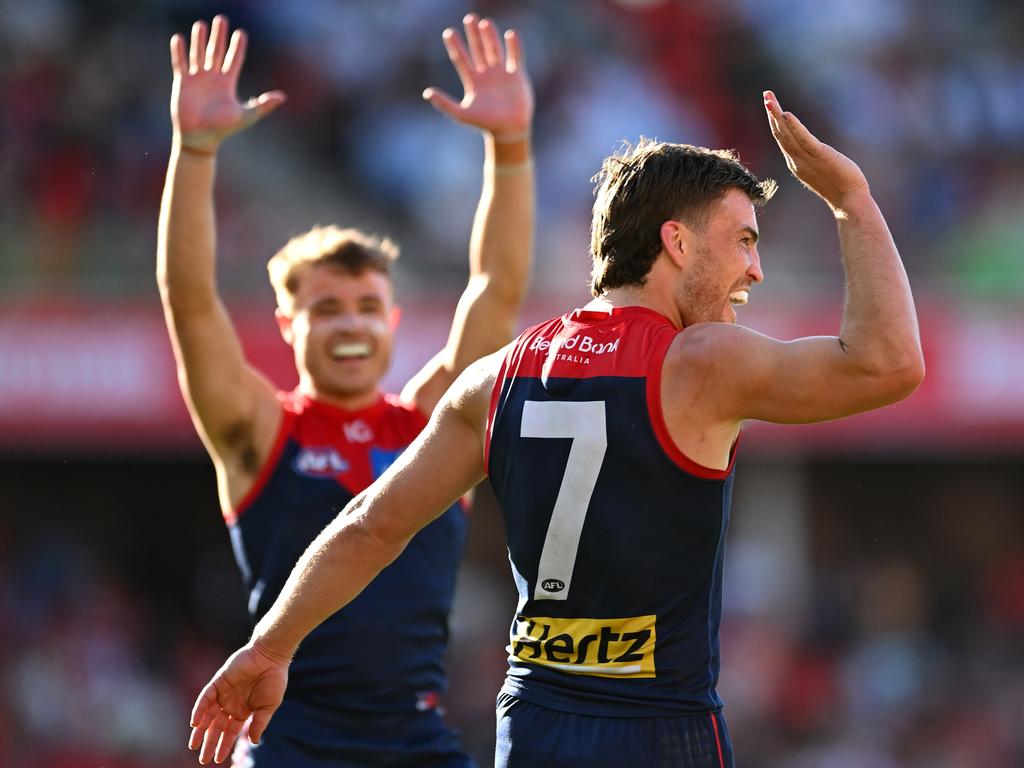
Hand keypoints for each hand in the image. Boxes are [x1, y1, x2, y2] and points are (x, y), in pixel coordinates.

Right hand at [170, 15, 285, 153]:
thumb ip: (263, 105)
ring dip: (199, 40)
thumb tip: (283, 97)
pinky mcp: (183, 82)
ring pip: (198, 54)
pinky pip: (180, 63)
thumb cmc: (223, 129)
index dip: (237, 47)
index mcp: (228, 83)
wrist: (200, 138)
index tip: (241, 33)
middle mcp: (213, 77)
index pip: (234, 60)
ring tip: (201, 24)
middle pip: (216, 51)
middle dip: (219, 36)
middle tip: (221, 19)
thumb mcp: (246, 116)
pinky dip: (179, 52)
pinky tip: (178, 38)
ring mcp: (197, 79)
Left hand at [188, 641, 288, 764]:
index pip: (230, 732)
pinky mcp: (218, 682)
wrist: (271, 657)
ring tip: (194, 745)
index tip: (218, 759)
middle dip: (209, 742)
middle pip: (216, 726)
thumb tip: (252, 742)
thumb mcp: (268, 706)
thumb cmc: (274, 680)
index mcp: (242, 711)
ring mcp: (223, 693)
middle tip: (203, 759)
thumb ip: (259, 723)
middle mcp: (230, 703)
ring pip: (207, 715)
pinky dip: (199, 710)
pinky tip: (195, 723)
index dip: (224, 745)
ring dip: (200, 730)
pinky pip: (205, 698)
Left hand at [423, 14, 532, 139]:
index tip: (448, 32)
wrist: (509, 130)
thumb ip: (444, 103)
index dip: (455, 46)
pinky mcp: (516, 75)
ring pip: (494, 50)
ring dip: (490, 37)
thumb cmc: (485, 124)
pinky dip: (514, 46)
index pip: (461, 59)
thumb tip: (427, 93)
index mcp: (473, 82)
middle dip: (473, 35)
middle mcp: (486, 74)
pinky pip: (515, 56)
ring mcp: (501, 74)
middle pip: (478, 50)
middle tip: (469, 18)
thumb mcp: (462, 114)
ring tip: (485, 23)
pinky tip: (510, 34)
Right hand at [763, 90, 868, 211]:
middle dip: (772, 113)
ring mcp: (805, 159)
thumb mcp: (822, 169)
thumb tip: (815, 152)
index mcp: (796, 163)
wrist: (849, 200)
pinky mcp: (819, 155)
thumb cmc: (840, 186)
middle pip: (780, 133)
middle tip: (766, 94)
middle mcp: (796, 160)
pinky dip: (794, 126)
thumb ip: (814, 159)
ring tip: (769, 99)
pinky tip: (786, 114)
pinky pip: (803, 139)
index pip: (782, 139)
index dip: (775, 121)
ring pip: (786, 134)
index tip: (770, 104)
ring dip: (776, 115)